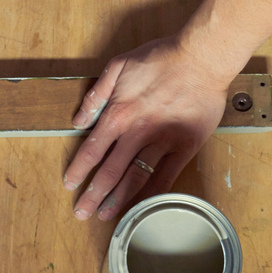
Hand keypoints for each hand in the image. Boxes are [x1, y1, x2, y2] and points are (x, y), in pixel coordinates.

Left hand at [63, 36, 230, 220]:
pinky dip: (154, 193)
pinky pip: (167, 176)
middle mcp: (137, 133)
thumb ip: (96, 94)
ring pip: (135, 177)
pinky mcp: (184, 147)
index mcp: (118, 114)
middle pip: (110, 171)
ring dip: (118, 199)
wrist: (201, 57)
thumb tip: (78, 119)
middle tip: (81, 213)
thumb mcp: (118, 66)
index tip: (69, 185)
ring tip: (105, 215)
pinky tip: (144, 207)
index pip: (92, 150)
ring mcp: (162, 142)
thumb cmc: (160, 59)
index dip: (79, 170)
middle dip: (93, 195)